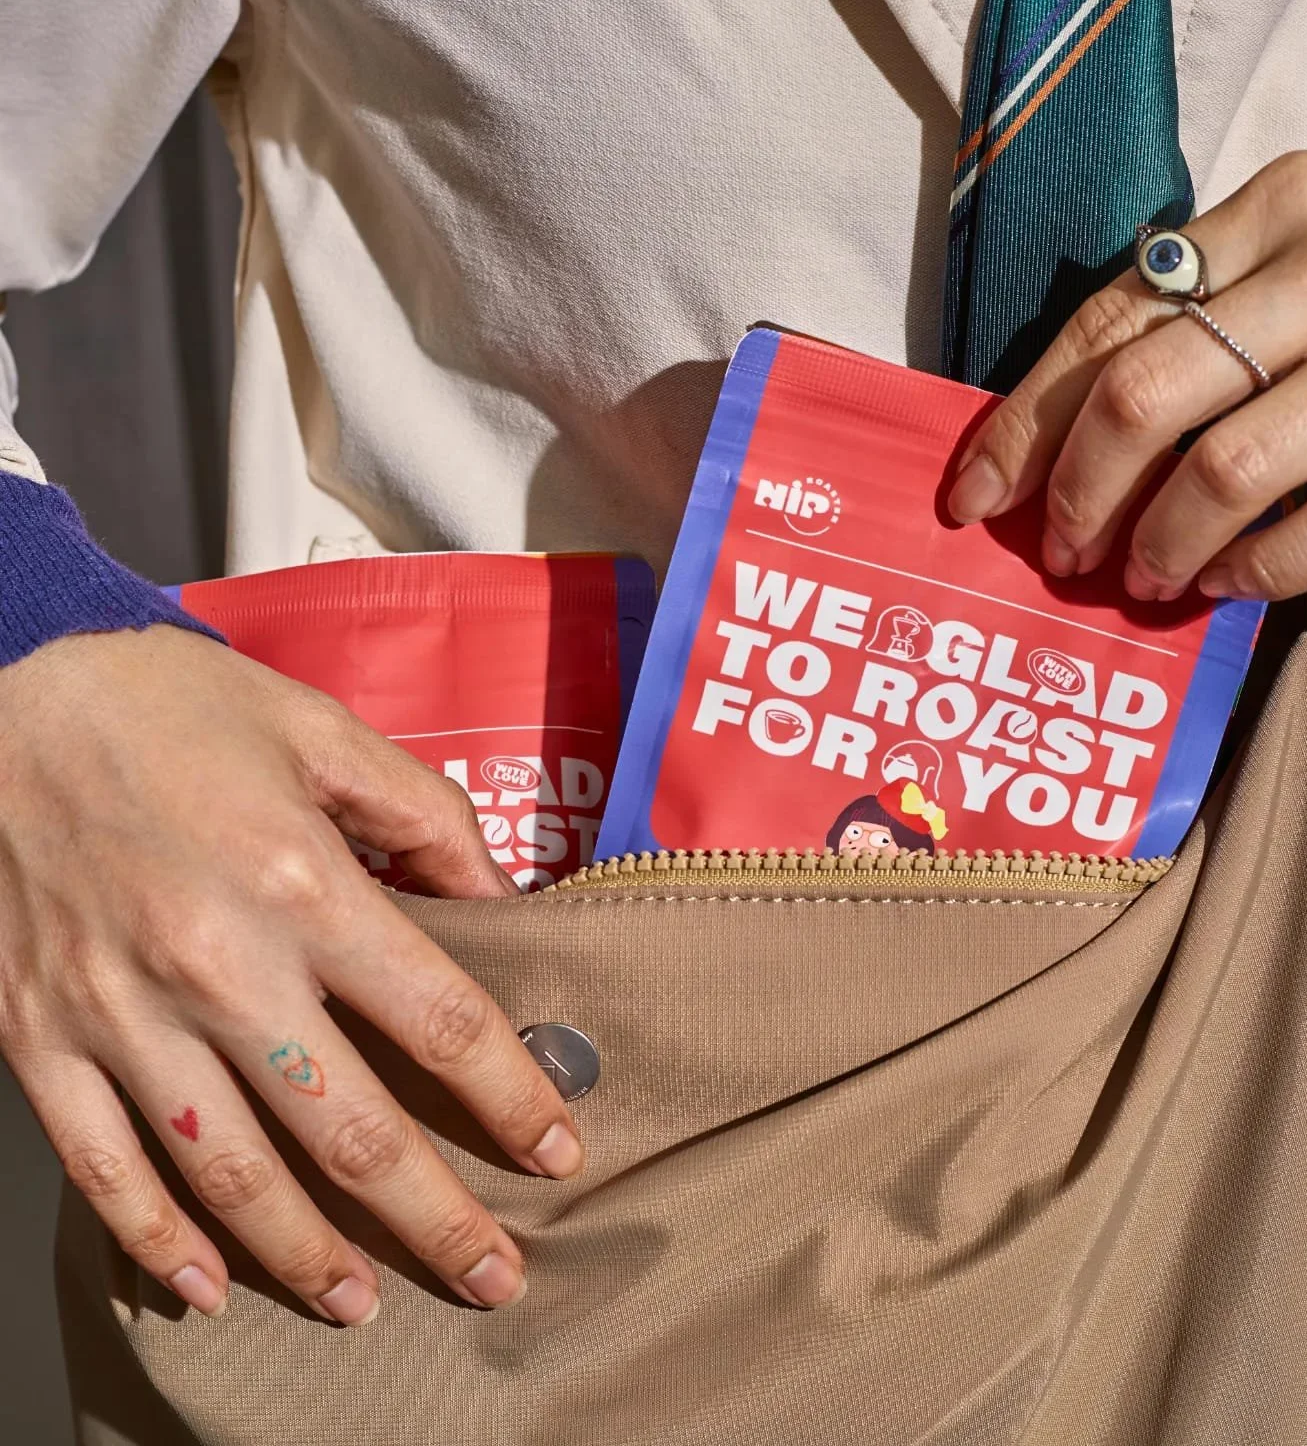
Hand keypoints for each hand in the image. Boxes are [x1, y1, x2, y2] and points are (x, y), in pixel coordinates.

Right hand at [0, 625, 581, 1322]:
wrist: (7, 699)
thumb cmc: (176, 710)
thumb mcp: (323, 732)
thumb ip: (424, 818)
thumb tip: (499, 903)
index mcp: (300, 882)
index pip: (438, 1019)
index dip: (510, 1096)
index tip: (556, 1152)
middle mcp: (215, 964)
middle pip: (349, 1129)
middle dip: (434, 1218)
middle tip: (496, 1278)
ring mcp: (119, 1014)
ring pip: (232, 1176)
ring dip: (308, 1259)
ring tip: (366, 1304)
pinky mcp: (40, 1038)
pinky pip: (102, 1168)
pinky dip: (155, 1240)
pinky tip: (207, 1289)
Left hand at [946, 150, 1306, 600]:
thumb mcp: (1274, 271)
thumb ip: (1169, 329)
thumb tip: (1024, 458)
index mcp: (1279, 206)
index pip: (1107, 325)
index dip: (1024, 424)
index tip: (976, 498)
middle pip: (1148, 396)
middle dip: (1080, 493)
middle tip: (1063, 552)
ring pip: (1229, 472)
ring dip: (1159, 544)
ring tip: (1139, 577)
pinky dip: (1256, 571)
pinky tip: (1220, 582)